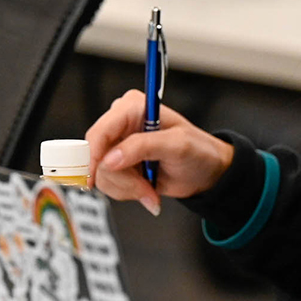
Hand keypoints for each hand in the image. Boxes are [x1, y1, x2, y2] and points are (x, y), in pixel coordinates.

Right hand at [85, 89, 233, 215]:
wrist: (206, 172)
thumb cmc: (199, 152)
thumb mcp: (177, 145)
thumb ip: (143, 147)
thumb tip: (110, 158)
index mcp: (132, 108)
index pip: (100, 131)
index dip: (94, 156)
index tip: (96, 177)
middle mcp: (121, 124)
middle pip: (97, 157)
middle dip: (122, 178)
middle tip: (145, 188)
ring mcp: (118, 146)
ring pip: (101, 174)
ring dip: (127, 188)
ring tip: (150, 188)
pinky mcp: (119, 164)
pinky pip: (108, 183)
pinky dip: (127, 192)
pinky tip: (146, 189)